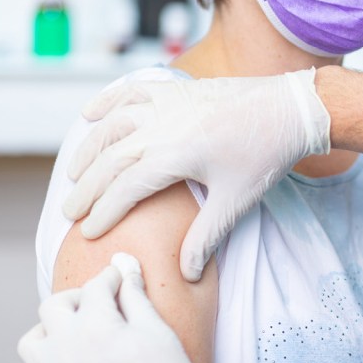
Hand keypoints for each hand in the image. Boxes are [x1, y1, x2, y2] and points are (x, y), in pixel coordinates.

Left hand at [18, 253, 191, 362]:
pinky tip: (78, 354)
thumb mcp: (157, 333)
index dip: (112, 276)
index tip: (122, 276)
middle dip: (78, 296)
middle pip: (55, 305)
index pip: (96, 286)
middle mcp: (65, 347)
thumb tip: (125, 264)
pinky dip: (50, 352)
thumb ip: (136, 298)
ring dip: (53, 326)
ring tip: (81, 329)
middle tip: (103, 302)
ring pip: (33, 338)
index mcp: (95, 327)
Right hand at [63, 69, 330, 280]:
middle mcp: (163, 125)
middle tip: (71, 212)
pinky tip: (90, 114)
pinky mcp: (178, 89)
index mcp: (176, 155)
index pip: (125, 188)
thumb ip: (207, 237)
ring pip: (113, 124)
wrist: (292, 109)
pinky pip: (133, 91)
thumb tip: (187, 274)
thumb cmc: (266, 155)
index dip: (104, 212)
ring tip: (74, 173)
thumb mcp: (237, 200)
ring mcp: (168, 103)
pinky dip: (107, 101)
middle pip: (110, 158)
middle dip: (87, 188)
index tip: (89, 232)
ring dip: (89, 149)